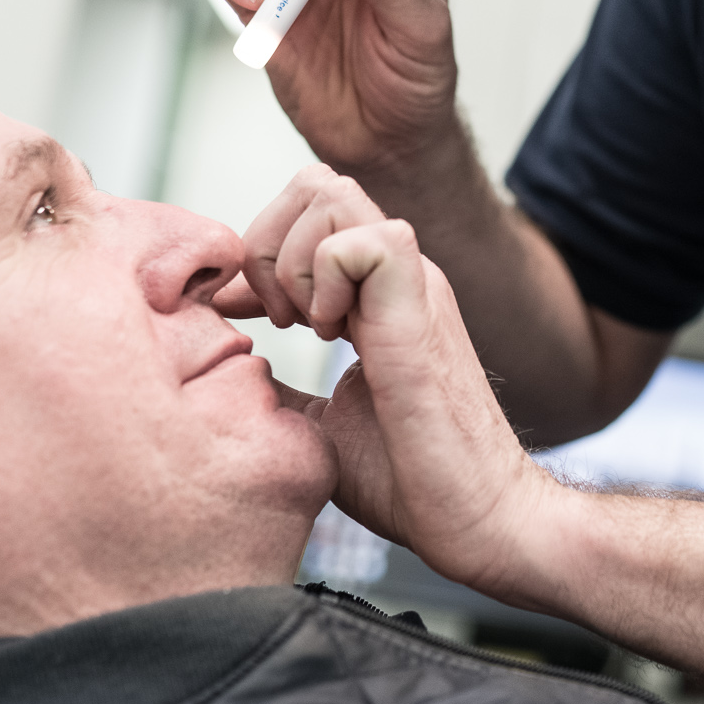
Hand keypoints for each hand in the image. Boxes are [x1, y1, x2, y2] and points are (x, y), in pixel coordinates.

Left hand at [218, 166, 556, 593]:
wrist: (479, 520)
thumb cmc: (412, 483)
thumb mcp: (318, 424)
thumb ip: (279, 386)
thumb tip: (223, 370)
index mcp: (374, 297)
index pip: (304, 214)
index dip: (252, 254)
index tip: (231, 314)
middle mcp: (396, 278)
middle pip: (315, 182)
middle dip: (264, 241)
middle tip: (270, 319)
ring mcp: (412, 285)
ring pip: (333, 192)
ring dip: (290, 258)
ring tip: (300, 328)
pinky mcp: (422, 308)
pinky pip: (363, 241)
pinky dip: (324, 280)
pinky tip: (331, 337)